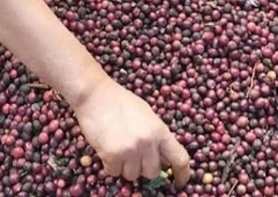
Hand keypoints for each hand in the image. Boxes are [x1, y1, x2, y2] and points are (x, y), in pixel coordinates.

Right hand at [75, 81, 190, 186]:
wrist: (95, 94)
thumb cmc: (120, 101)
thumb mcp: (146, 114)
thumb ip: (156, 135)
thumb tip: (163, 157)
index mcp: (159, 130)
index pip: (179, 158)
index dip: (182, 174)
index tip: (179, 183)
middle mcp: (148, 142)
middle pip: (153, 172)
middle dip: (144, 167)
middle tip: (134, 154)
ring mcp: (130, 150)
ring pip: (132, 175)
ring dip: (125, 166)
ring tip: (118, 146)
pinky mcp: (112, 156)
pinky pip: (114, 172)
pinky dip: (110, 165)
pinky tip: (107, 148)